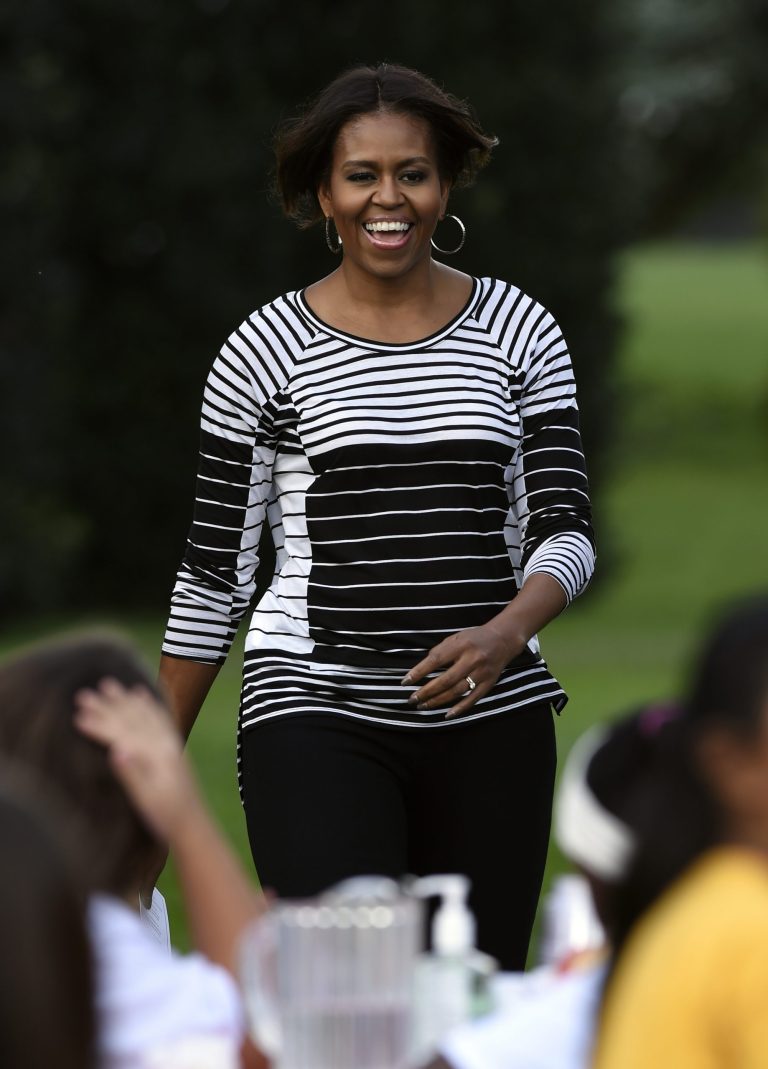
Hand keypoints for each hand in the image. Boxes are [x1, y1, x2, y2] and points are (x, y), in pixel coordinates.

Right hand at [73, 678, 200, 843]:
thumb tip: (115, 750)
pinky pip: (159, 717)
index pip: (122, 735)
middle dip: (106, 706)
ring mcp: (171, 743)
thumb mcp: (146, 800)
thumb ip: (131, 774)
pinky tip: (140, 694)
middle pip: (131, 719)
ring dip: (124, 699)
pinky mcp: (174, 746)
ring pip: (144, 714)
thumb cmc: (166, 816)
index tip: (76, 716)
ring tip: (108, 684)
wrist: (193, 825)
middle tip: (82, 694)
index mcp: (156, 756)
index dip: (99, 725)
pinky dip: (148, 703)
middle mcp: (165, 743)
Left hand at [401, 621, 527, 718]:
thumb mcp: (456, 637)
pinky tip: (447, 715)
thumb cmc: (474, 638)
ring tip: (423, 706)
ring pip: (457, 691)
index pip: (436, 660)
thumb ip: (441, 651)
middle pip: (446, 680)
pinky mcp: (489, 683)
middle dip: (426, 691)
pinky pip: (473, 699)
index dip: (419, 672)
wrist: (503, 639)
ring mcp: (482, 673)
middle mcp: (472, 659)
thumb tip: (422, 669)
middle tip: (412, 699)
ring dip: (438, 701)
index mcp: (462, 645)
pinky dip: (460, 708)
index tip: (405, 682)